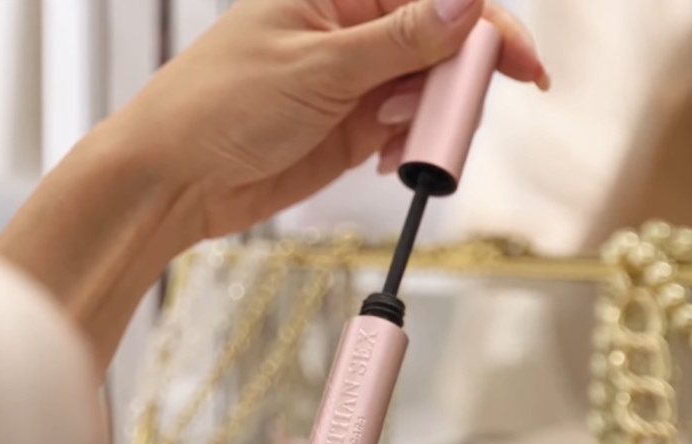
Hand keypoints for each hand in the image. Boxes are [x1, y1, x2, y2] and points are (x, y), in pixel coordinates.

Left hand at [113, 0, 545, 238]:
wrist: (172, 179)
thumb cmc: (217, 104)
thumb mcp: (316, 68)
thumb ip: (398, 41)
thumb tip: (466, 3)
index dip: (482, 26)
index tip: (519, 63)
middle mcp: (350, 31)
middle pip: (440, 42)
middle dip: (462, 79)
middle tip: (462, 116)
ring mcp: (352, 81)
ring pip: (429, 89)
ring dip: (435, 118)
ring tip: (406, 144)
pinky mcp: (350, 127)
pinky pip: (407, 129)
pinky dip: (413, 146)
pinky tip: (392, 161)